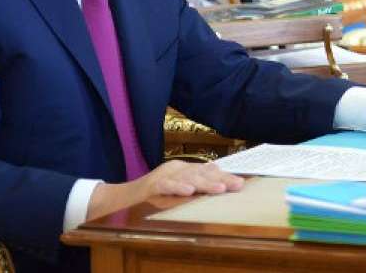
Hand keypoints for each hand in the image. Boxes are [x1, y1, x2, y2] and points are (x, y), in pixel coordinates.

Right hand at [86, 160, 244, 220]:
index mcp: (184, 169)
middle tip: (236, 185)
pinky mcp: (152, 185)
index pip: (208, 172)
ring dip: (204, 183)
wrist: (124, 197)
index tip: (241, 183)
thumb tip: (217, 170)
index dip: (224, 176)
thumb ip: (195, 178)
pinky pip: (166, 186)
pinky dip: (177, 187)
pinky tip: (188, 191)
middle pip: (201, 173)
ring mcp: (164, 176)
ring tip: (220, 189)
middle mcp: (176, 170)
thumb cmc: (156, 192)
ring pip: (187, 178)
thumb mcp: (178, 184)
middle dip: (220, 179)